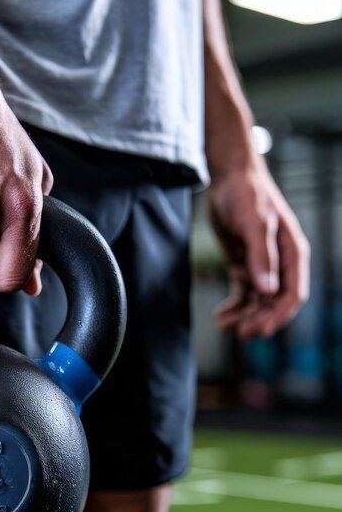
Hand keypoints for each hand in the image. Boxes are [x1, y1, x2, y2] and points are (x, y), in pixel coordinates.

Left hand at [208, 162, 309, 339]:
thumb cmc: (247, 194)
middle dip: (258, 319)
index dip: (277, 315)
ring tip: (223, 325)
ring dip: (243, 315)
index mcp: (292, 253)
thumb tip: (268, 290)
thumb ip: (260, 257)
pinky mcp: (244, 264)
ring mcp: (262, 265)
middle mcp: (280, 263)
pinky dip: (234, 306)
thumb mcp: (253, 224)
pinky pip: (242, 292)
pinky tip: (221, 315)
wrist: (228, 178)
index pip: (292, 294)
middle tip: (237, 333)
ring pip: (257, 301)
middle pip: (274, 302)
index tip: (258, 329)